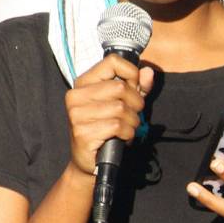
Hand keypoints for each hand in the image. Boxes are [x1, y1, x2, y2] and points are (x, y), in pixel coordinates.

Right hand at [64, 54, 155, 176]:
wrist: (89, 160)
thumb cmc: (105, 128)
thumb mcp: (123, 103)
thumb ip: (136, 87)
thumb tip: (147, 73)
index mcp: (83, 83)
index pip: (112, 62)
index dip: (130, 73)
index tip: (134, 87)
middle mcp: (75, 96)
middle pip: (120, 88)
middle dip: (135, 103)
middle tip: (133, 115)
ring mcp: (77, 115)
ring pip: (120, 108)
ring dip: (132, 121)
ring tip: (127, 127)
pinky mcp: (82, 132)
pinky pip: (117, 126)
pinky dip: (127, 133)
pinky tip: (122, 137)